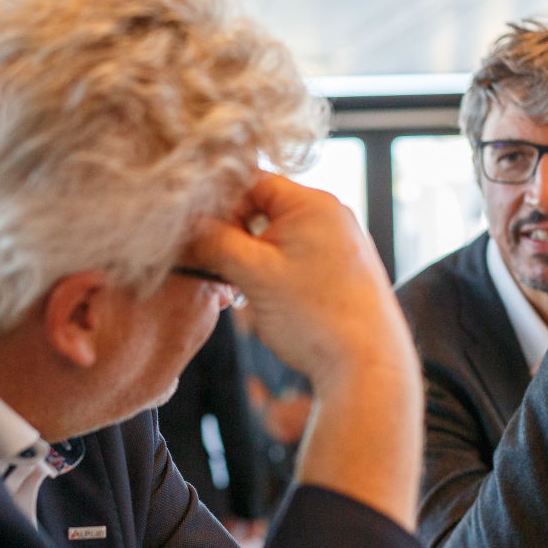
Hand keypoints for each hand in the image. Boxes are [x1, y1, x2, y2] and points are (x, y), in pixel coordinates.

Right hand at [190, 173, 421, 529]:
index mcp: (313, 204)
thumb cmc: (316, 318)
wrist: (366, 367)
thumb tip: (181, 225)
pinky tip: (266, 299)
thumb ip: (214, 242)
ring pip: (276, 235)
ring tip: (244, 288)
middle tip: (217, 265)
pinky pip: (294, 256)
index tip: (198, 232)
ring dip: (251, 257)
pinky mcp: (341, 270)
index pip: (251, 180)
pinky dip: (272, 271)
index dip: (218, 204)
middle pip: (263, 207)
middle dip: (234, 234)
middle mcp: (331, 216)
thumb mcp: (253, 275)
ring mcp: (339, 243)